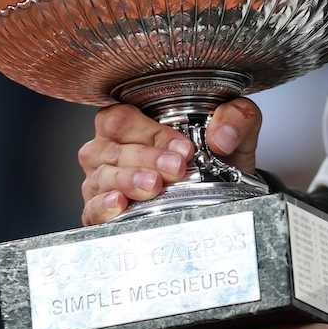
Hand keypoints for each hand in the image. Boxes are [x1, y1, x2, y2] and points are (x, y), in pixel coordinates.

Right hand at [78, 98, 262, 225]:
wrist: (224, 193)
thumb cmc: (215, 155)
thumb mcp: (233, 129)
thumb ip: (236, 117)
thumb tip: (222, 136)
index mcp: (131, 120)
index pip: (125, 119)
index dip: (152, 133)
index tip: (183, 150)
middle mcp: (108, 147)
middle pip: (114, 148)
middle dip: (147, 159)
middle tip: (175, 169)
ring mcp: (101, 179)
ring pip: (104, 176)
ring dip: (129, 180)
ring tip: (154, 186)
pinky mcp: (99, 211)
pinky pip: (91, 208)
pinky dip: (103, 206)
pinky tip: (120, 203)